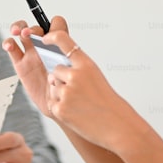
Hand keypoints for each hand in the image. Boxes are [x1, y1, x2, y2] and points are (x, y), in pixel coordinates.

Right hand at [2, 16, 68, 118]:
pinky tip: (9, 45)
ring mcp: (31, 54)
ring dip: (18, 28)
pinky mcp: (20, 64)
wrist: (60, 105)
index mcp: (59, 44)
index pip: (56, 24)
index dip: (53, 24)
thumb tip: (62, 43)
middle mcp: (44, 47)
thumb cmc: (70, 88)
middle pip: (35, 26)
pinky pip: (12, 50)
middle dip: (31, 26)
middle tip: (29, 33)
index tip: (50, 35)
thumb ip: (68, 55)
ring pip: (21, 33)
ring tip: (18, 33)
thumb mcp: (74, 69)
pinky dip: (8, 43)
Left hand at [42, 30, 143, 151]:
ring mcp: (67, 92)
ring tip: (80, 104)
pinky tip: (76, 113)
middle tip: (79, 93)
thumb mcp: (95, 78)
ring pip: (53, 87)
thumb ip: (76, 71)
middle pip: (55, 70)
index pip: (63, 41)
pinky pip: (52, 102)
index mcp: (86, 65)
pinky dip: (61, 108)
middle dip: (61, 79)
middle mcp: (75, 75)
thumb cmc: (108, 103)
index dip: (51, 37)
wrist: (118, 126)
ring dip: (61, 94)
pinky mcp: (60, 109)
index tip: (44, 39)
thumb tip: (52, 74)